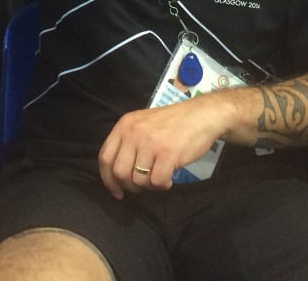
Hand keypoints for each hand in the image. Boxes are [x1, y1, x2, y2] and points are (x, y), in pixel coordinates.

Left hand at [97, 93, 230, 199]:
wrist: (202, 115)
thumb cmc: (174, 123)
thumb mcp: (144, 125)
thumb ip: (129, 144)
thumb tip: (117, 175)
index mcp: (124, 125)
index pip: (105, 157)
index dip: (108, 179)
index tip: (117, 191)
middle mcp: (134, 132)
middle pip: (119, 172)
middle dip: (130, 186)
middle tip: (143, 186)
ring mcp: (150, 142)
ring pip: (138, 180)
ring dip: (149, 185)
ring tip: (160, 176)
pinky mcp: (167, 153)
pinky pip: (157, 182)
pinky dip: (163, 185)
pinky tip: (170, 178)